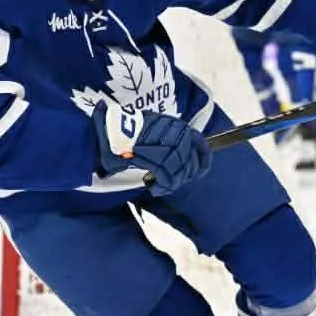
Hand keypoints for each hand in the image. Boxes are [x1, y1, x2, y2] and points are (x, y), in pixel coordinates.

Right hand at [92, 100, 211, 195]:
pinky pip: (167, 180)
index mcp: (178, 126)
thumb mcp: (153, 126)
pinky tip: (154, 189)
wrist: (111, 132)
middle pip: (191, 163)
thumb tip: (178, 154)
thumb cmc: (127, 129)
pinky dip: (162, 187)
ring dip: (170, 183)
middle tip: (169, 181)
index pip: (201, 144)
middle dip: (183, 176)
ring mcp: (171, 148)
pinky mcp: (159, 161)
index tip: (200, 169)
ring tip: (159, 186)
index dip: (203, 159)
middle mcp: (178, 136)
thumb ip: (168, 138)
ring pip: (180, 174)